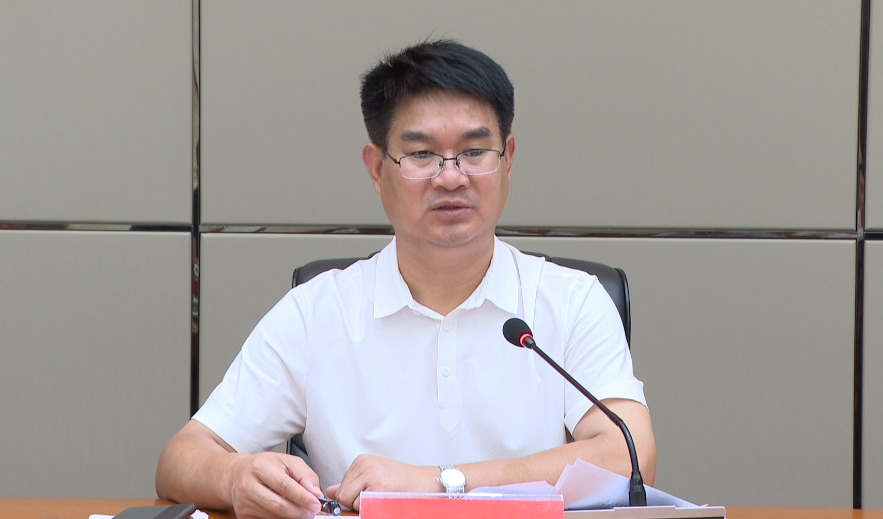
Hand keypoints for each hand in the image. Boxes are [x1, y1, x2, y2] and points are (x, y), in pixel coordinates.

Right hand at [226, 452, 323, 518]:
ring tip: (302, 512)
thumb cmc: (265, 466)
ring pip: (273, 516)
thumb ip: (304, 475)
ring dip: (292, 517)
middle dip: (299, 511)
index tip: (316, 504)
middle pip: (278, 505)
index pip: (284, 485)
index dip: (302, 497)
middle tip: (312, 512)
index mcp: (260, 467)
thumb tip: (315, 492)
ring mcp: (244, 502)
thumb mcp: (286, 461)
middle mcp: (248, 485)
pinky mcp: (243, 515)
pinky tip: (288, 514)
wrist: (238, 474)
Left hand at [326, 455, 440, 510]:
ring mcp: (370, 475)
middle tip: (374, 498)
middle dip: (354, 502)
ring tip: (380, 498)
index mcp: (362, 461)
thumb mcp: (374, 477)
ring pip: (349, 500)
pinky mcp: (377, 487)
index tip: (367, 495)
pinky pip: (360, 505)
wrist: (425, 483)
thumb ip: (352, 484)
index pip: (342, 486)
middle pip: (342, 493)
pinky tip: (383, 500)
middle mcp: (364, 465)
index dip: (352, 497)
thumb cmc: (402, 483)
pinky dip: (369, 508)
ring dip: (362, 505)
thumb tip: (330, 492)